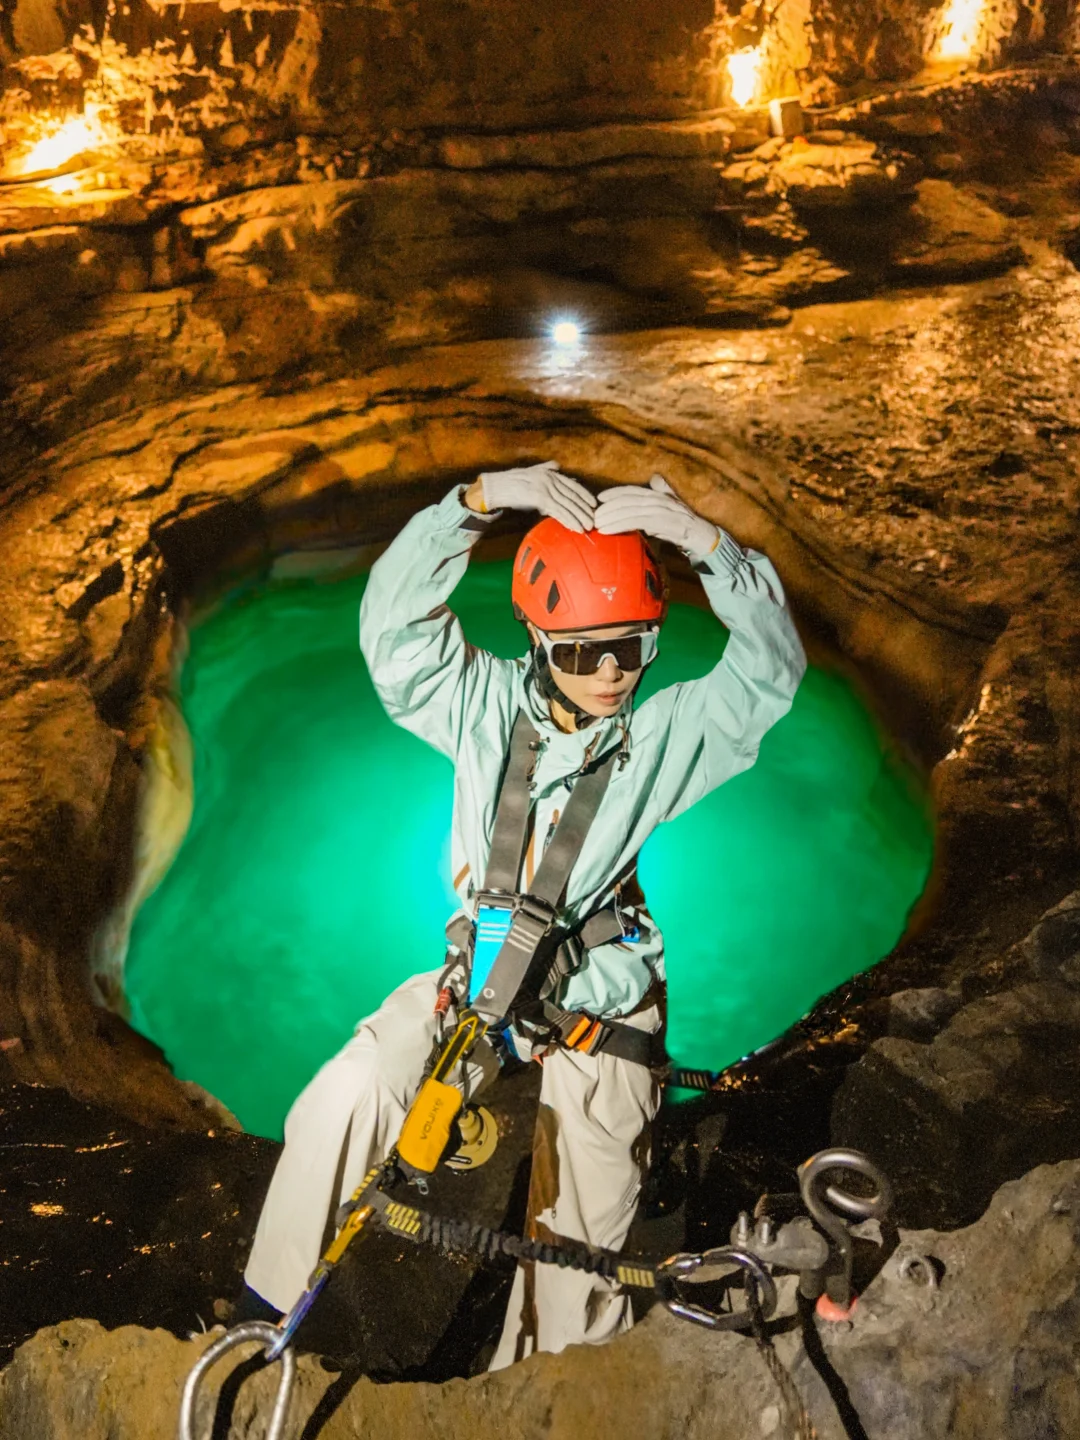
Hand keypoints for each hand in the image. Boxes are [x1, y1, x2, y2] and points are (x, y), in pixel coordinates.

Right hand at [466, 461, 595, 532]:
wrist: (496, 487)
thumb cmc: (512, 482)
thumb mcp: (531, 471)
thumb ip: (545, 468)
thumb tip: (556, 466)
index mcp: (550, 473)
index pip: (572, 485)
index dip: (584, 495)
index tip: (594, 504)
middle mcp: (550, 479)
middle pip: (572, 496)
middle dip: (584, 509)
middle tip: (595, 520)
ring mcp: (546, 488)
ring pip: (567, 505)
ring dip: (579, 517)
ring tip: (588, 527)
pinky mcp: (540, 498)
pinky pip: (558, 511)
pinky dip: (568, 520)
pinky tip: (575, 528)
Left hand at [595, 474, 718, 556]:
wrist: (705, 537)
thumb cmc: (686, 526)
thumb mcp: (672, 508)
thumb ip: (662, 495)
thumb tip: (655, 480)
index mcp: (659, 496)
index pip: (633, 491)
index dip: (616, 492)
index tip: (599, 498)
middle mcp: (660, 499)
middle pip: (628, 499)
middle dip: (609, 506)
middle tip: (593, 515)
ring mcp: (662, 510)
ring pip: (630, 510)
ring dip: (610, 517)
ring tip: (596, 524)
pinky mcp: (662, 522)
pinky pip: (636, 522)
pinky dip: (619, 525)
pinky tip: (607, 530)